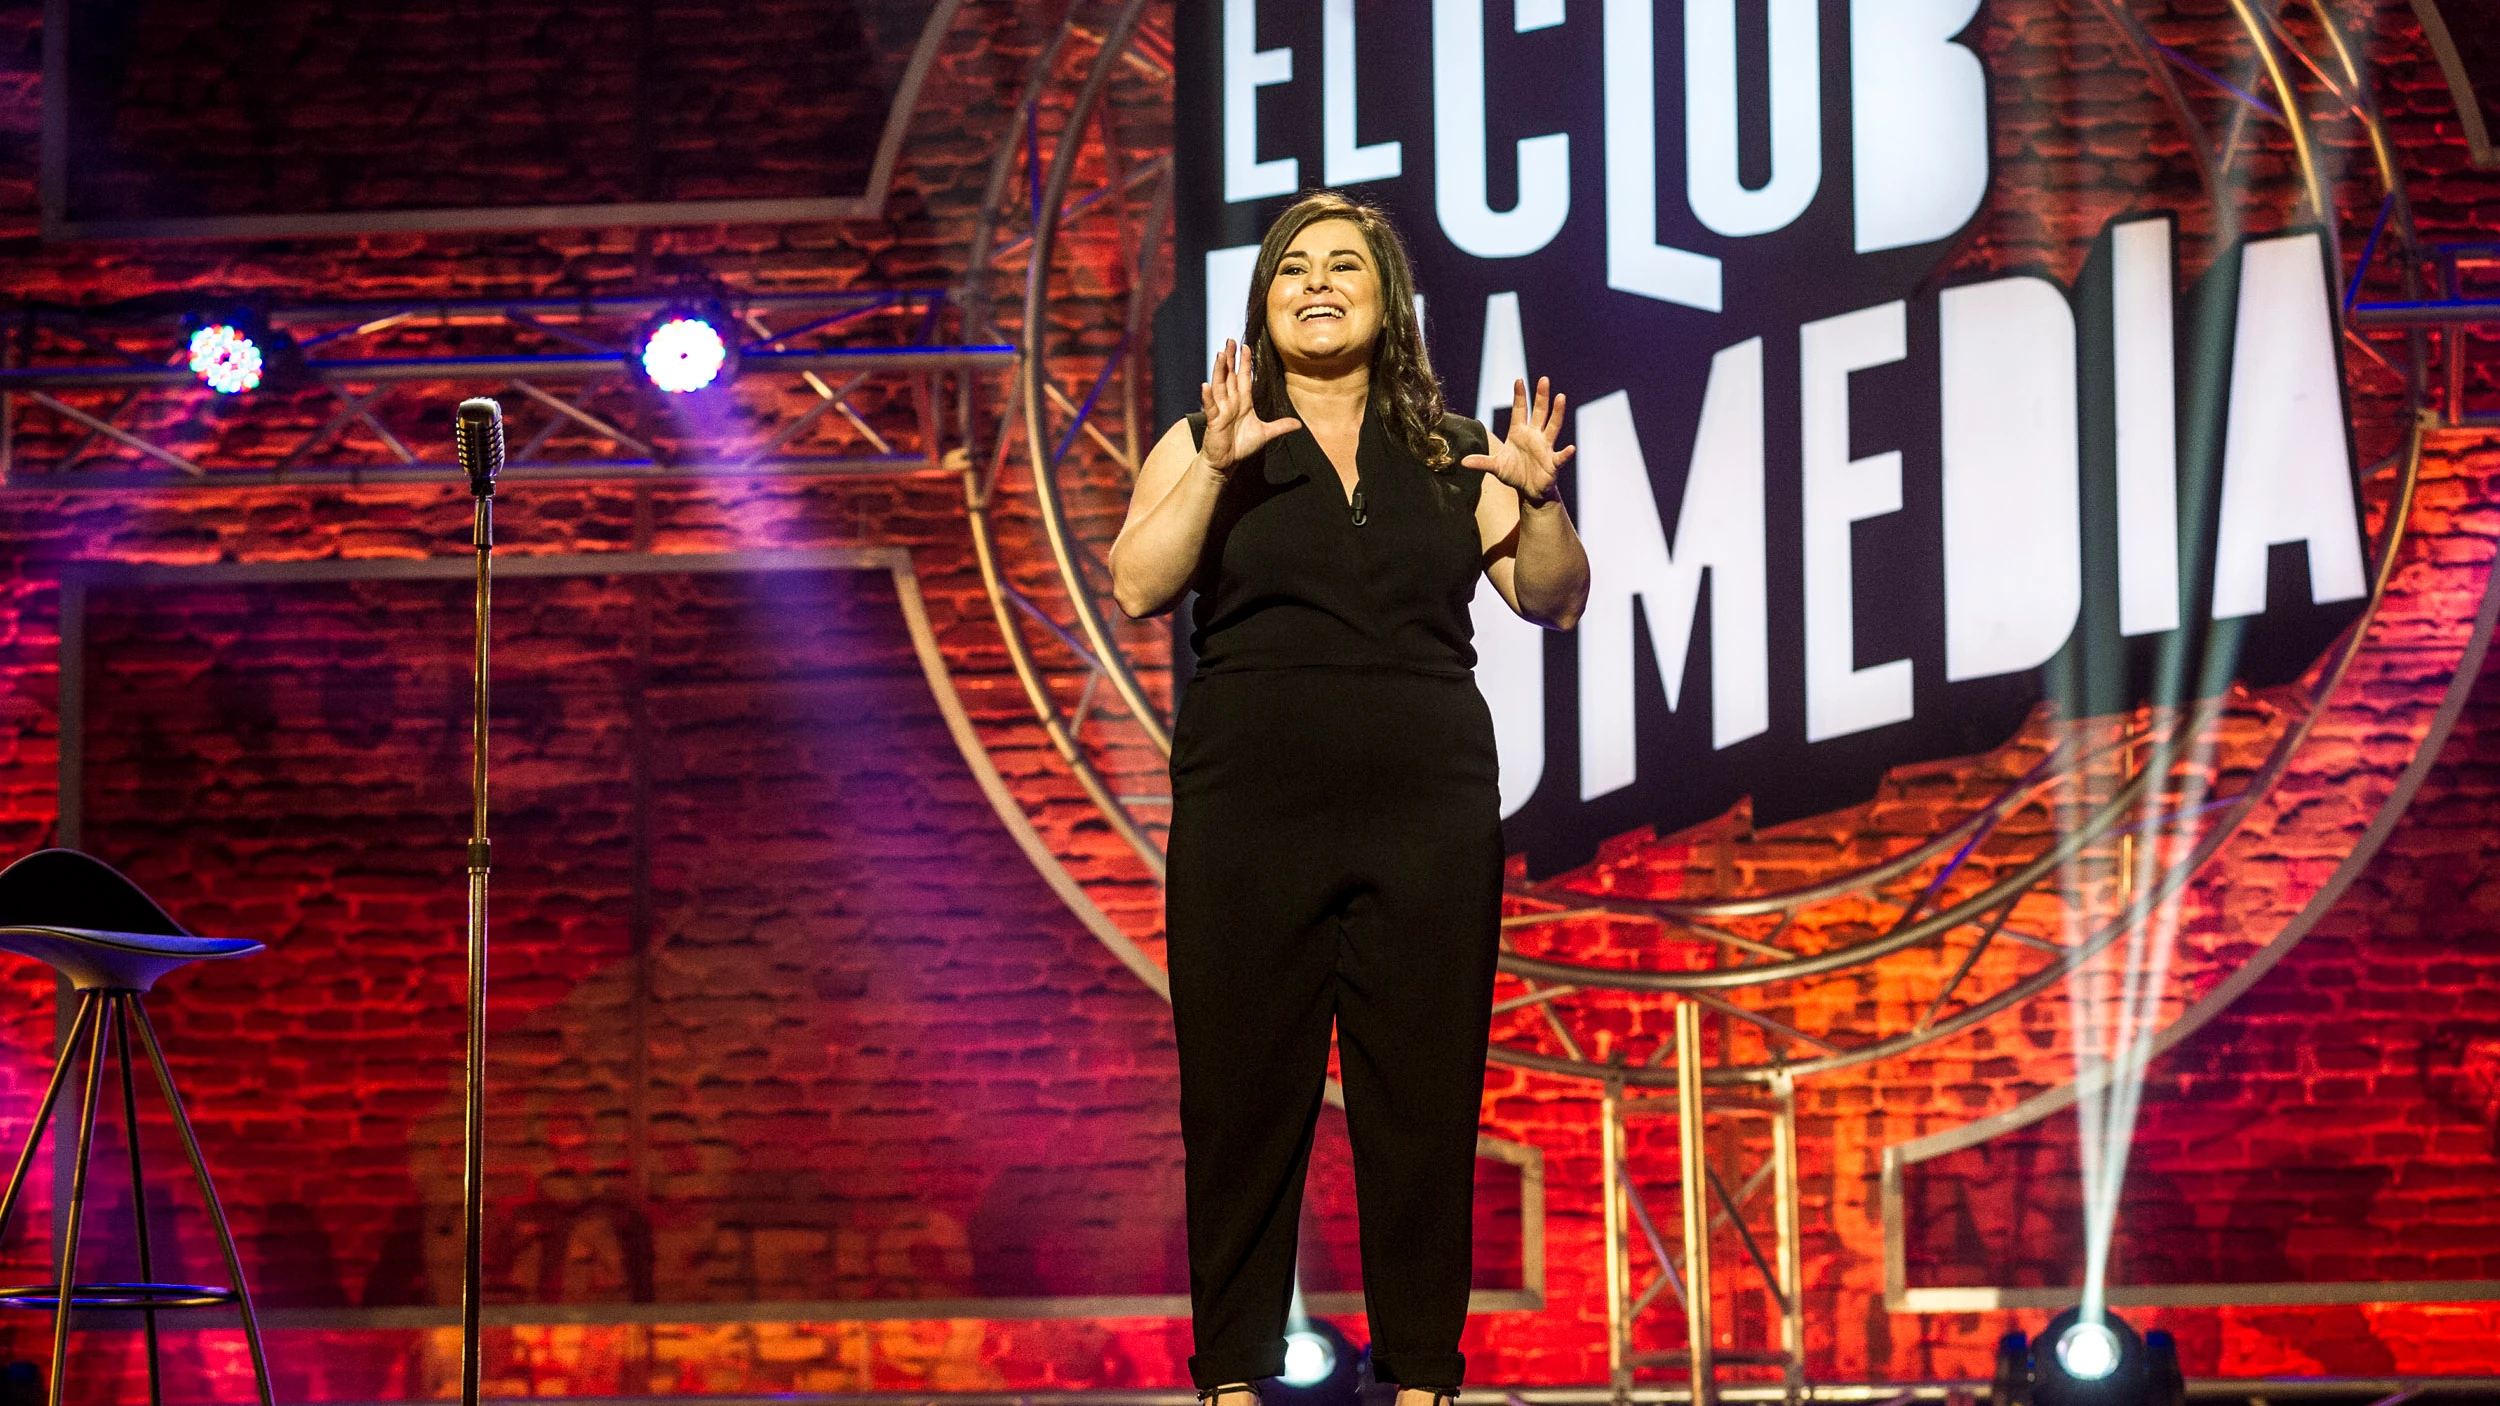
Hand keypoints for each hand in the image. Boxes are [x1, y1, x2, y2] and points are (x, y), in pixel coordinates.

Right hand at [1200, 338, 1301, 473]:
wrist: (1227, 462)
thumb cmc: (1242, 446)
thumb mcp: (1265, 434)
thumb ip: (1280, 426)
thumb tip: (1299, 424)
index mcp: (1243, 402)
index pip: (1244, 377)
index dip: (1245, 362)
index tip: (1246, 346)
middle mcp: (1231, 402)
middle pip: (1230, 376)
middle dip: (1230, 358)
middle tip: (1229, 340)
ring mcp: (1221, 410)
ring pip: (1220, 386)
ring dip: (1219, 370)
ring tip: (1220, 354)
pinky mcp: (1214, 421)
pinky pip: (1211, 407)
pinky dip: (1207, 396)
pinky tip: (1205, 385)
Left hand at [1462, 376, 1575, 504]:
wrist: (1529, 490)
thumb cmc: (1514, 474)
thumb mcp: (1496, 466)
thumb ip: (1482, 462)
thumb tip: (1463, 462)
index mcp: (1519, 433)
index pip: (1519, 410)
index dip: (1519, 396)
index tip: (1519, 380)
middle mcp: (1534, 436)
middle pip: (1539, 412)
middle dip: (1541, 396)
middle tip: (1544, 379)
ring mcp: (1545, 447)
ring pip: (1553, 427)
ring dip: (1557, 413)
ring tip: (1561, 398)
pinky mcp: (1553, 462)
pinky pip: (1560, 457)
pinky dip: (1566, 453)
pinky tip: (1571, 448)